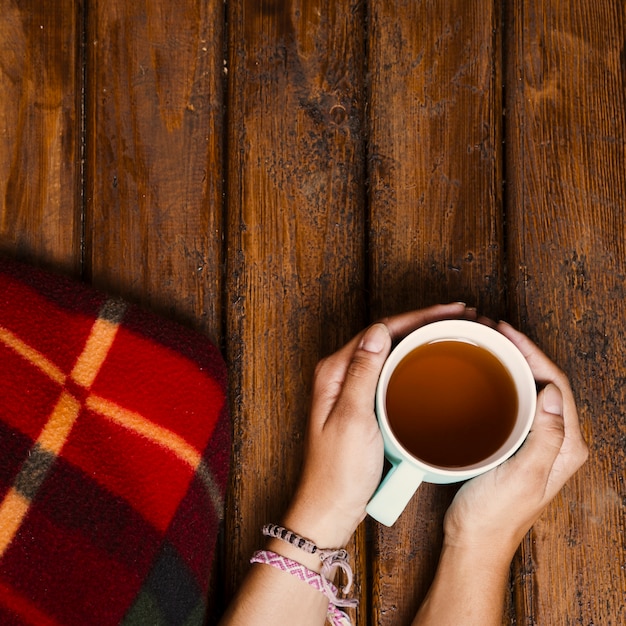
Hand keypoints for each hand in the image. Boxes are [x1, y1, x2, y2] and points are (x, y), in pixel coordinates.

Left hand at [280, 303, 476, 550]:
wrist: (331, 507)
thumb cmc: (339, 471)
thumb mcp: (352, 419)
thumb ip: (363, 373)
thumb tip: (379, 330)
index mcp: (335, 371)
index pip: (380, 329)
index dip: (417, 316)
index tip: (450, 311)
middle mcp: (341, 374)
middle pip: (386, 336)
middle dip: (423, 322)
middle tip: (460, 317)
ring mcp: (352, 389)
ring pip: (390, 352)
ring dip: (420, 339)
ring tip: (453, 332)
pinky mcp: (363, 404)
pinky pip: (390, 373)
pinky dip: (413, 362)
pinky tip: (431, 364)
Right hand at [442, 321, 588, 559]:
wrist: (475, 541)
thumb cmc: (495, 515)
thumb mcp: (522, 475)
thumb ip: (546, 436)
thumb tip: (554, 391)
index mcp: (566, 447)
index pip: (558, 386)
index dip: (534, 354)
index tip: (508, 334)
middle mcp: (557, 442)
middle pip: (547, 384)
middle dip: (524, 353)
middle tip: (495, 332)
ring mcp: (537, 443)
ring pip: (531, 391)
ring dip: (513, 365)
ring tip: (490, 345)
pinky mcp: (516, 444)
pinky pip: (515, 404)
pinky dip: (502, 383)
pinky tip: (483, 377)